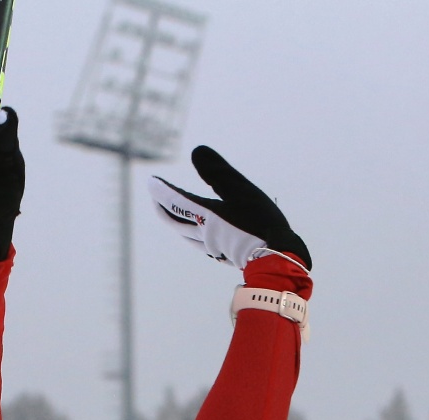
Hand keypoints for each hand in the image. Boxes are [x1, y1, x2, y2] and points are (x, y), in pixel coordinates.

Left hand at [148, 146, 309, 270]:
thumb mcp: (241, 190)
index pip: (177, 200)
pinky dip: (192, 234)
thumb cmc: (261, 223)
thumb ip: (218, 171)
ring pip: (187, 233)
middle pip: (176, 220)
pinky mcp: (223, 256)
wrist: (277, 258)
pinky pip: (200, 243)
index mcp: (207, 215)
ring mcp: (213, 246)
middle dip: (163, 207)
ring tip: (172, 214)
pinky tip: (200, 236)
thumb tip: (196, 151)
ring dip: (175, 222)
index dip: (162, 190)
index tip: (151, 182)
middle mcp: (205, 232)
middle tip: (155, 197)